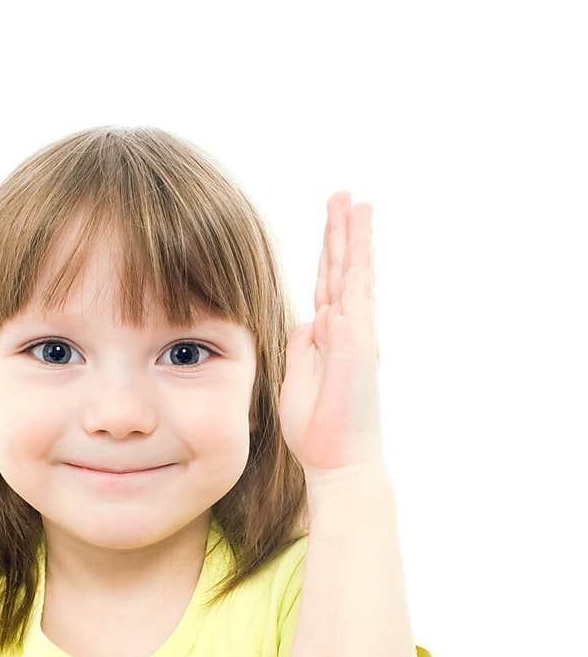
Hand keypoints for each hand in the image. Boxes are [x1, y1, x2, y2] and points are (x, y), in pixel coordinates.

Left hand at [279, 192, 385, 480]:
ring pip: (354, 274)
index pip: (327, 285)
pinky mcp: (358, 343)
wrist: (338, 461)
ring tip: (355, 202)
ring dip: (354, 238)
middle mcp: (349, 330)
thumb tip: (306, 322)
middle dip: (342, 232)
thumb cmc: (317, 429)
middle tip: (343, 195)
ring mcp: (357, 335)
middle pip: (343, 270)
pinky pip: (357, 296)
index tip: (329, 223)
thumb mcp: (297, 377)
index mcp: (331, 337)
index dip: (328, 254)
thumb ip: (301, 347)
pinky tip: (355, 240)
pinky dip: (356, 266)